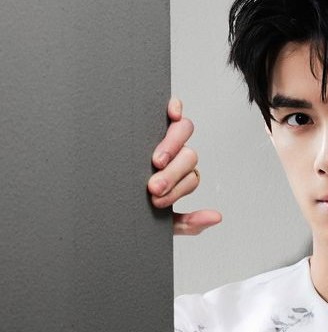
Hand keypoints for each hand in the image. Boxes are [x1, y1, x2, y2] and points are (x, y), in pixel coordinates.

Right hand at [148, 98, 222, 235]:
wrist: (108, 200)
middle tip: (154, 186)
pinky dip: (176, 108)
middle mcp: (177, 155)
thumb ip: (190, 223)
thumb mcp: (164, 222)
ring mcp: (167, 136)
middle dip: (173, 174)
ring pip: (184, 132)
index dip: (178, 188)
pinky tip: (172, 113)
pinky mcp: (154, 119)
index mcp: (180, 178)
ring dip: (172, 146)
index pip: (191, 179)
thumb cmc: (136, 205)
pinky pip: (175, 108)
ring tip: (156, 161)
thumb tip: (216, 217)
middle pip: (189, 157)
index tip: (157, 200)